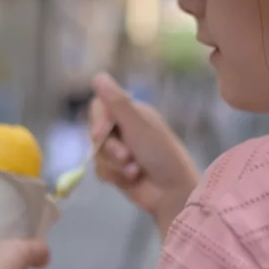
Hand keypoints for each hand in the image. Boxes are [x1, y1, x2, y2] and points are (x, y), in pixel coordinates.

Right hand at [89, 73, 199, 232]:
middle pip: (95, 132)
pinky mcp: (116, 172)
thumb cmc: (162, 155)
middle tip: (128, 157)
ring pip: (97, 154)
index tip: (99, 134)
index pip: (99, 106)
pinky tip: (133, 180)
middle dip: (110, 149)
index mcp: (132, 113)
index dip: (97, 120)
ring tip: (136, 171)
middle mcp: (124, 130)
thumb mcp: (139, 126)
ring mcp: (119, 151)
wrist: (173, 192)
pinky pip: (101, 171)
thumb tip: (98, 76)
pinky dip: (116, 177)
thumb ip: (117, 102)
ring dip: (116, 165)